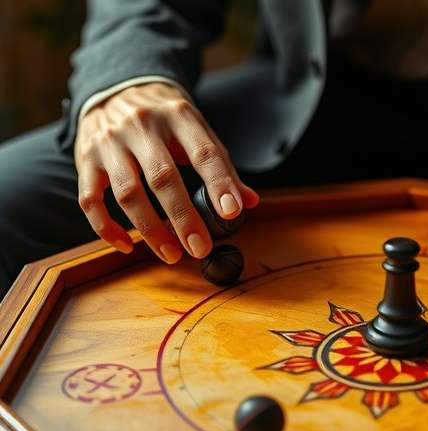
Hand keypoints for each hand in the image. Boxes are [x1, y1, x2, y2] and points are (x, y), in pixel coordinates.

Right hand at [74, 82, 259, 262]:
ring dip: (150, 229)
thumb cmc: (165, 120)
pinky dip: (106, 228)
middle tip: (200, 248)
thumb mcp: (197, 130)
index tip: (231, 212)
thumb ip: (222, 165)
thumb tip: (249, 202)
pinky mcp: (85, 159)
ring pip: (127, 192)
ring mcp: (109, 143)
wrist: (115, 88)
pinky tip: (126, 245)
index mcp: (178, 116)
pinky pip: (90, 200)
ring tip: (172, 254)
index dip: (219, 183)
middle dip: (183, 218)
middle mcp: (141, 126)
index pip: (203, 152)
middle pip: (162, 177)